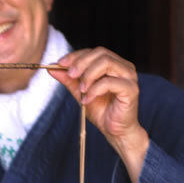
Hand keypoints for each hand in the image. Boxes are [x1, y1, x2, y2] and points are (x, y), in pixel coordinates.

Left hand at [50, 48, 149, 182]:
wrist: (115, 131)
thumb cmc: (102, 111)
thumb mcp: (81, 93)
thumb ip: (69, 80)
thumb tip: (52, 68)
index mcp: (113, 64)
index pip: (94, 52)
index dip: (76, 56)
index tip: (60, 63)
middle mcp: (123, 66)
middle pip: (101, 53)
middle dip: (81, 63)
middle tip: (70, 75)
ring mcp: (128, 76)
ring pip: (107, 63)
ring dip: (88, 75)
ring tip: (81, 90)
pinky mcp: (131, 89)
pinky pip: (110, 82)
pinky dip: (95, 90)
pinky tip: (87, 100)